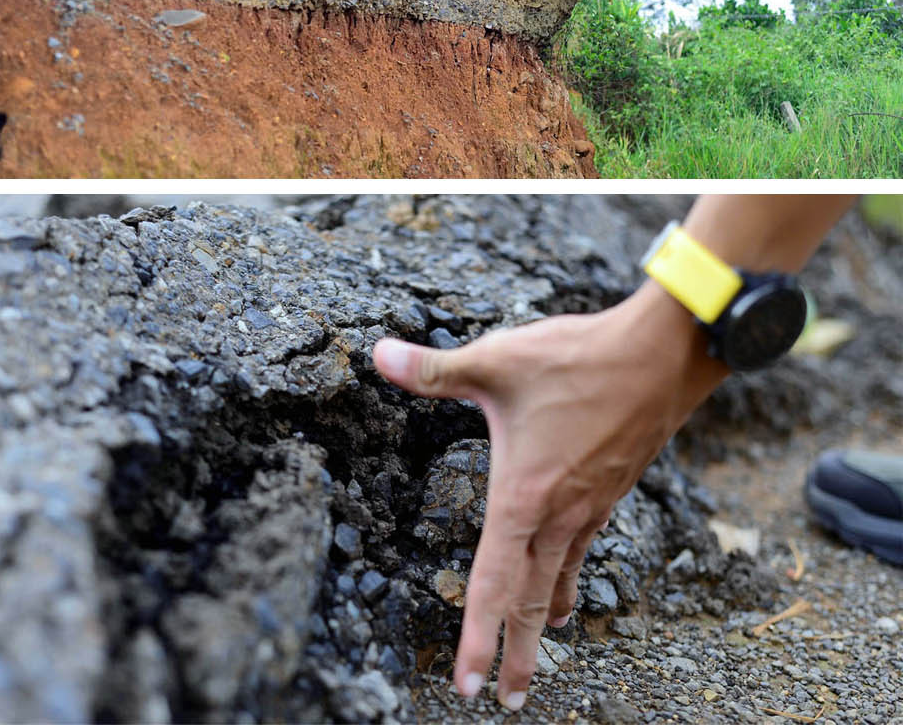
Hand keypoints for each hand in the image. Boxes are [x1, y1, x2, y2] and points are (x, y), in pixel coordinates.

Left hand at [371, 283, 726, 710]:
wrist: (665, 355)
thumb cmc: (579, 358)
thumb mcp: (496, 360)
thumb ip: (434, 368)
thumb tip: (377, 353)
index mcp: (523, 497)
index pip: (492, 582)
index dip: (476, 636)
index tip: (467, 683)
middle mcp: (557, 515)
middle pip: (528, 601)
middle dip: (514, 655)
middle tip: (502, 700)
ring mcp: (587, 508)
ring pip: (557, 583)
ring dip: (539, 628)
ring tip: (529, 668)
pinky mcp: (606, 493)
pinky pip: (578, 554)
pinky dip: (563, 585)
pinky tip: (561, 600)